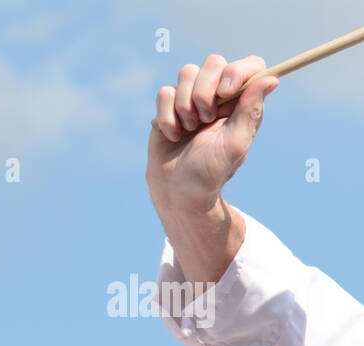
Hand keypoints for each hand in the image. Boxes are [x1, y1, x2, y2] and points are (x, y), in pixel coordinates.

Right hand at [147, 54, 278, 216]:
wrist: (177, 190)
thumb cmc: (210, 172)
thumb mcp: (235, 143)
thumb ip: (250, 109)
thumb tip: (273, 78)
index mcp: (243, 101)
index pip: (249, 65)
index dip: (237, 71)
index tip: (226, 93)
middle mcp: (219, 95)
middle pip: (214, 62)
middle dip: (204, 91)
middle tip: (205, 120)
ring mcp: (192, 98)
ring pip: (186, 73)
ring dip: (185, 106)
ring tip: (189, 129)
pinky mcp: (169, 106)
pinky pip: (165, 93)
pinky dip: (167, 116)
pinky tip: (173, 134)